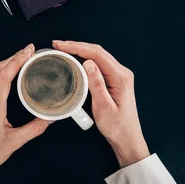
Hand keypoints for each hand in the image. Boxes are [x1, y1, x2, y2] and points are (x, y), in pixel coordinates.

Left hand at [0, 44, 50, 183]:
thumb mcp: (15, 142)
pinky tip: (6, 71)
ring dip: (5, 62)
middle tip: (29, 50)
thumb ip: (34, 128)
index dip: (16, 61)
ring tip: (20, 57)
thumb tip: (50, 118)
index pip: (3, 77)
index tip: (28, 51)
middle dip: (13, 57)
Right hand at [53, 40, 149, 167]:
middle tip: (56, 44)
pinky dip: (84, 58)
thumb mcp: (104, 106)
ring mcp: (118, 75)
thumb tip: (87, 62)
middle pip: (97, 51)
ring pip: (97, 56)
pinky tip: (74, 59)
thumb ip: (96, 84)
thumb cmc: (116, 126)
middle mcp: (121, 72)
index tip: (60, 45)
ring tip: (62, 49)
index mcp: (120, 76)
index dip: (77, 47)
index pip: (97, 54)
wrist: (127, 138)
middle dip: (76, 45)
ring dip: (79, 50)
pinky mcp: (113, 80)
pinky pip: (98, 63)